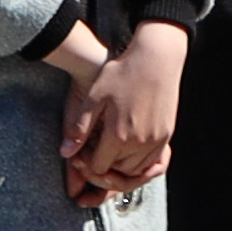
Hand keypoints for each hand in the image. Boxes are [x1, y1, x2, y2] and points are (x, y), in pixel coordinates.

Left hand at [58, 13, 185, 199]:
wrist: (156, 58)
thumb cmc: (122, 73)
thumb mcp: (95, 97)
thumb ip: (80, 127)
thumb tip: (65, 153)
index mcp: (118, 135)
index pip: (98, 167)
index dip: (87, 164)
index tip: (83, 151)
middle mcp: (139, 142)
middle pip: (117, 172)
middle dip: (103, 167)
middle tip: (94, 151)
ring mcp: (155, 140)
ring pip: (135, 170)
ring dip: (121, 166)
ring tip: (110, 149)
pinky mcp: (166, 135)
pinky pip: (151, 161)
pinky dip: (138, 161)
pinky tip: (127, 146)